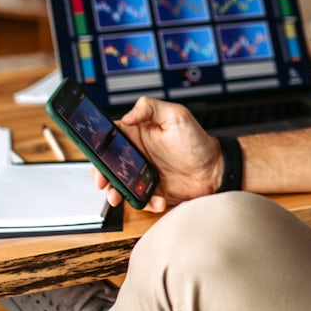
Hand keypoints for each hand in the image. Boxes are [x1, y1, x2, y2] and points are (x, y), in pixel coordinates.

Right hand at [91, 96, 220, 211]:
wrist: (215, 170)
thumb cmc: (197, 141)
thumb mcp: (176, 116)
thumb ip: (150, 108)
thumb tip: (128, 115)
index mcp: (137, 134)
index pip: (109, 137)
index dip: (98, 146)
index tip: (96, 155)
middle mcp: (136, 154)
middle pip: (108, 164)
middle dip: (101, 174)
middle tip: (103, 182)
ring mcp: (142, 174)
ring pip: (119, 185)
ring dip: (116, 192)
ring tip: (119, 196)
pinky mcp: (151, 191)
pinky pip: (140, 199)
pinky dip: (146, 202)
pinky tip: (158, 199)